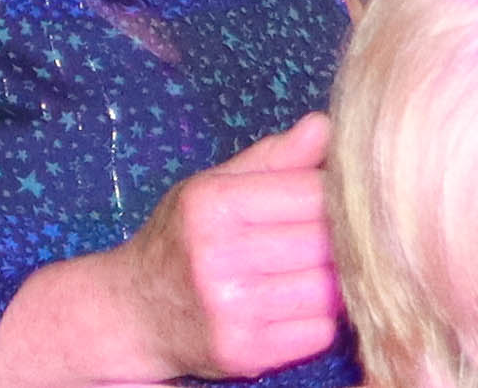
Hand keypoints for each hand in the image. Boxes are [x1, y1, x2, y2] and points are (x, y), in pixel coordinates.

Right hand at [0, 119, 338, 384]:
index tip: (345, 201)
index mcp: (210, 204)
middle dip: (342, 242)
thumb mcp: (210, 188)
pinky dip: (318, 319)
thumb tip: (326, 124)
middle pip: (326, 244)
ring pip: (329, 291)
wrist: (132, 310)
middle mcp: (217, 255)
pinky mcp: (247, 352)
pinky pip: (319, 331)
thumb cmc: (180, 240)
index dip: (340, 197)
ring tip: (311, 273)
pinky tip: (295, 306)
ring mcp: (232, 308)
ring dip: (333, 283)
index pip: (311, 193)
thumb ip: (272, 159)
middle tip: (330, 242)